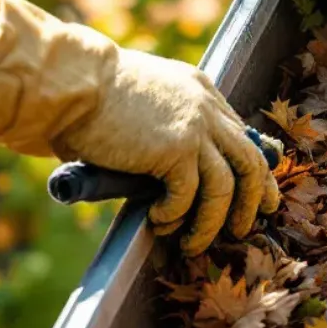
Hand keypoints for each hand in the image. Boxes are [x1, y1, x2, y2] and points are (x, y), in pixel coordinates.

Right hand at [0, 0, 279, 254]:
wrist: (71, 83)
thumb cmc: (90, 95)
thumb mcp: (144, 99)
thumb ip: (166, 123)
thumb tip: (171, 166)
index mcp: (200, 90)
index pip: (242, 133)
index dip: (253, 168)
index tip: (255, 193)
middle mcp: (206, 107)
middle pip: (250, 160)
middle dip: (253, 199)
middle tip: (244, 227)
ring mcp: (195, 127)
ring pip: (225, 186)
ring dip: (211, 222)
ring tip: (193, 243)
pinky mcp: (176, 149)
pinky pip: (189, 195)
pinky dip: (175, 214)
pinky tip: (158, 220)